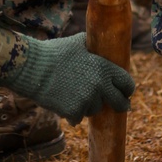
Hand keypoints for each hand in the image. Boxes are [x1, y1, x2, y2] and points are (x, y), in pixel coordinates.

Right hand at [0, 33, 134, 124]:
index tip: (126, 92)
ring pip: (94, 109)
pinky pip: (78, 117)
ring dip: (87, 105)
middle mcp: (100, 86)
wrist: (33, 68)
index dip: (127, 89)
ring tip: (72, 93)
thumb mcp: (79, 43)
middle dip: (120, 105)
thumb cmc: (55, 53)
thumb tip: (101, 43)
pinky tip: (62, 102)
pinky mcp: (74, 112)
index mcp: (104, 68)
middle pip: (119, 103)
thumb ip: (93, 47)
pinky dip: (72, 113)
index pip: (127, 83)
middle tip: (118, 106)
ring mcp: (87, 100)